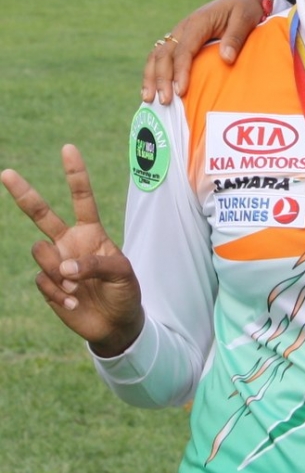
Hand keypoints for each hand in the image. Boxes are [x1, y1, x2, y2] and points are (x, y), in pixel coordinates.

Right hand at [1, 144, 143, 356]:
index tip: (68, 148)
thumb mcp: (122, 273)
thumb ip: (95, 264)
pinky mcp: (47, 284)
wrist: (115, 324)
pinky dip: (60, 294)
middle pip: (41, 214)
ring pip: (40, 252)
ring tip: (79, 288)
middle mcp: (69, 242)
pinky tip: (74, 303)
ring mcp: (55, 262)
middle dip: (23, 194)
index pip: (81, 198)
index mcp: (91, 231)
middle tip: (6, 173)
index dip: (75, 174)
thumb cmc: (124, 292)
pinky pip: (43, 281)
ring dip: (60, 271)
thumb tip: (64, 268)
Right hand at [141, 0, 263, 104]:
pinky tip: (151, 90)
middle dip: (162, 79)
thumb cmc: (244, 10)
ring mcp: (178, 34)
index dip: (181, 71)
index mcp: (198, 22)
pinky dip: (153, 73)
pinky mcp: (178, 41)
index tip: (181, 91)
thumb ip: (235, 38)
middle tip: (165, 101)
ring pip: (156, 55)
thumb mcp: (245, 19)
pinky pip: (160, 56)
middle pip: (164, 54)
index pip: (184, 49)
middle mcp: (183, 28)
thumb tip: (227, 59)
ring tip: (148, 99)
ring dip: (151, 77)